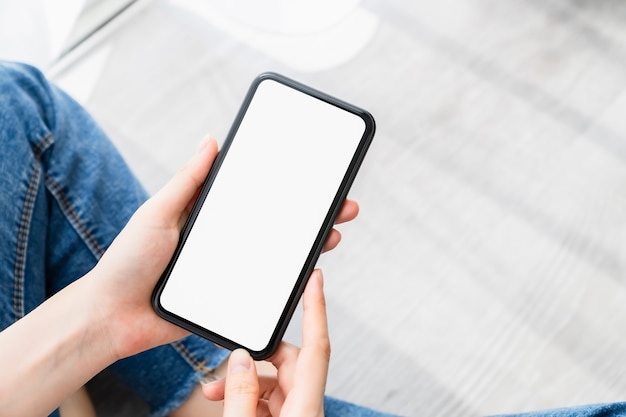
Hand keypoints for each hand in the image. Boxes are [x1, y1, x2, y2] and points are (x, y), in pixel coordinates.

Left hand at [90, 138, 357, 359]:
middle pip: (276, 226)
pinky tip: (309, 274)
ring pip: (277, 257)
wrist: (111, 317)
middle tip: (343, 206)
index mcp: (210, 218)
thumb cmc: (127, 262)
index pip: (256, 198)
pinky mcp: (229, 300)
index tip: (315, 177)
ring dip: (308, 247)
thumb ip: (187, 182)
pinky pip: (264, 290)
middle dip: (312, 216)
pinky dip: (288, 283)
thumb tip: (211, 140)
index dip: (286, 188)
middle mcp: (224, 242)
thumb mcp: (158, 213)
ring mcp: (229, 271)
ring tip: (334, 235)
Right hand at [203, 269, 327, 416]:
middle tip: (225, 361)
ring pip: (277, 381)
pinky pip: (271, 400)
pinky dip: (248, 396)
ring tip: (214, 391)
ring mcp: (298, 415)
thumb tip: (240, 360)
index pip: (317, 346)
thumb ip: (240, 393)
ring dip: (246, 381)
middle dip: (256, 356)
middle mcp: (307, 409)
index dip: (316, 308)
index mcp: (306, 407)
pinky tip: (224, 401)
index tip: (315, 278)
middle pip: (289, 361)